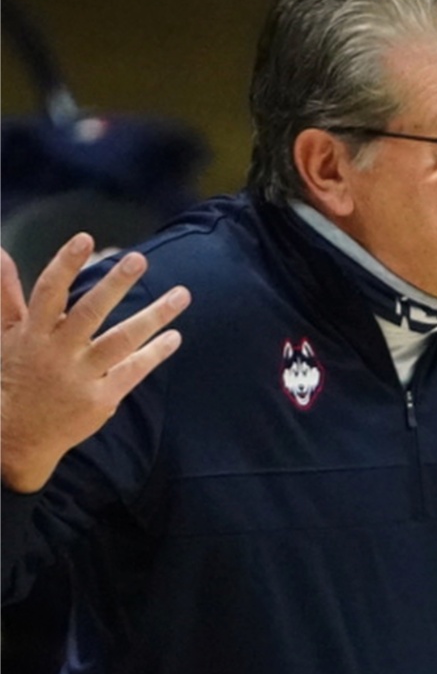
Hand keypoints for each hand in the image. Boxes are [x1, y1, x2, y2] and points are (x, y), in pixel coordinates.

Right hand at [1, 236, 188, 492]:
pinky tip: (175, 336)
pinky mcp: (102, 398)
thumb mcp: (6, 334)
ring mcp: (81, 376)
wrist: (19, 435)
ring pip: (121, 340)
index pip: (48, 292)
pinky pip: (133, 370)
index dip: (65, 264)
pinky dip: (155, 353)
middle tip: (140, 259)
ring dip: (153, 316)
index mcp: (33, 333)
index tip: (85, 238)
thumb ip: (6, 293)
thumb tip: (0, 252)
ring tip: (182, 294)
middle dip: (114, 285)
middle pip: (90, 312)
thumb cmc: (15, 375)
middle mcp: (57, 352)